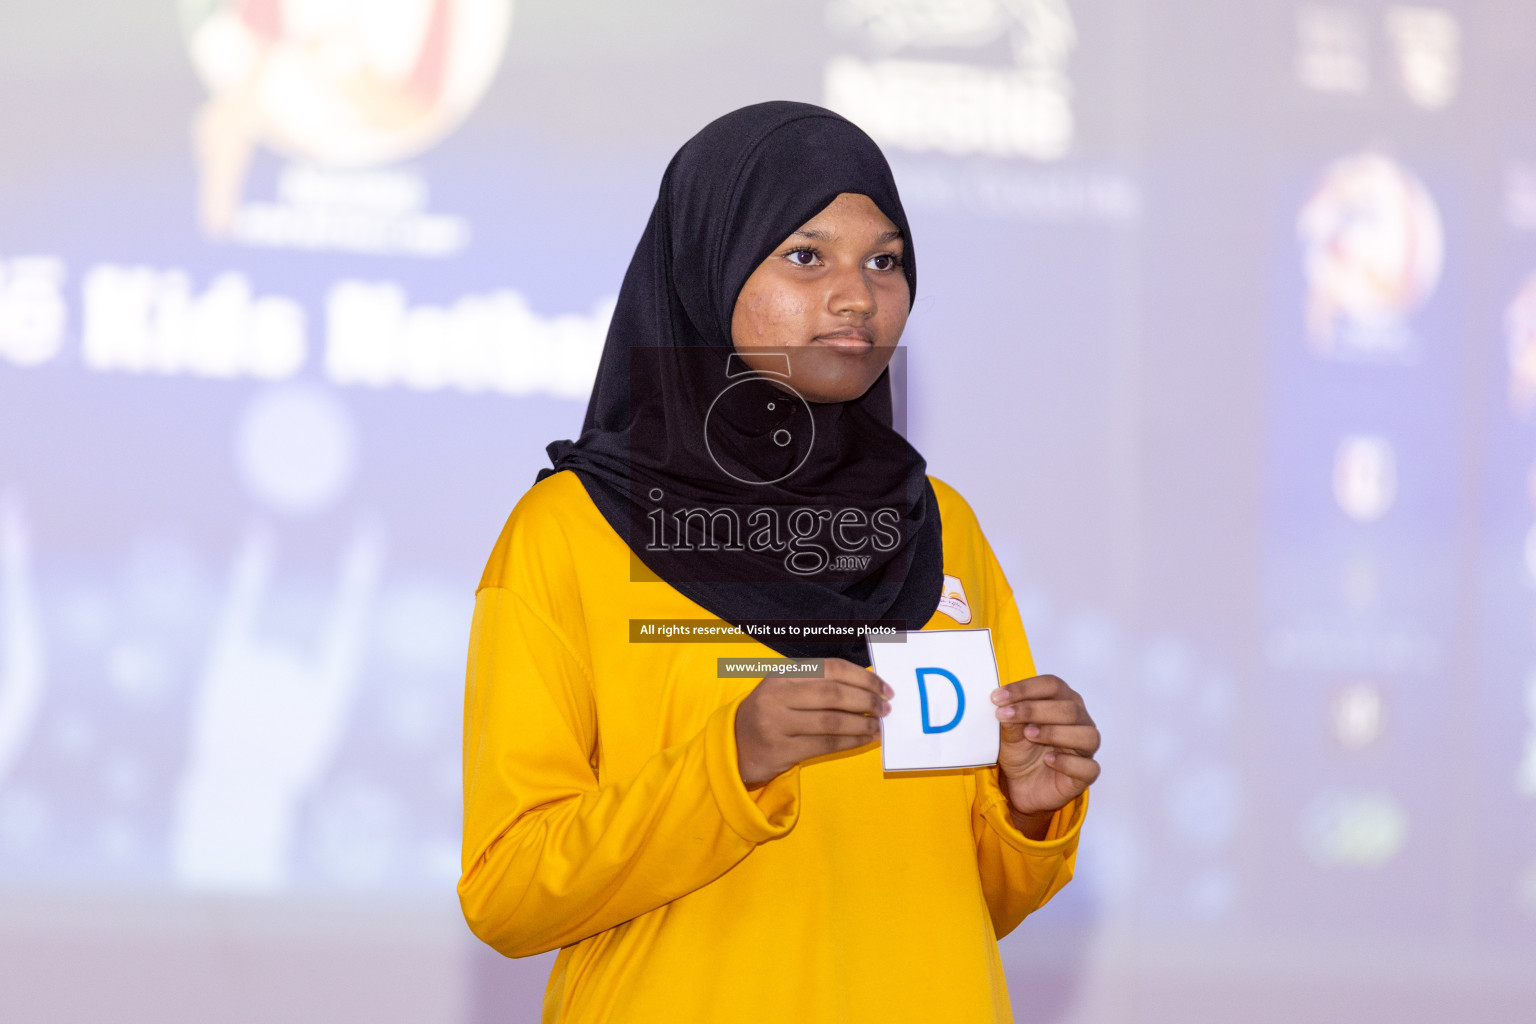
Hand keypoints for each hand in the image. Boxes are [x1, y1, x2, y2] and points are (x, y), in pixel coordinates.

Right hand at [735, 658, 890, 786]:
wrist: (735, 745)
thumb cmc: (771, 713)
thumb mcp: (786, 689)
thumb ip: (820, 684)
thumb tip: (868, 688)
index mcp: (782, 673)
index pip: (831, 668)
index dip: (863, 678)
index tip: (885, 688)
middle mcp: (777, 695)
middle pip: (833, 694)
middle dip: (867, 701)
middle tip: (886, 709)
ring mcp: (776, 723)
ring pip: (831, 721)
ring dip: (862, 724)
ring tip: (878, 726)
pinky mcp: (780, 750)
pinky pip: (825, 745)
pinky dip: (851, 742)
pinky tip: (865, 740)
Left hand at [991, 674, 1099, 838]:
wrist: (1020, 786)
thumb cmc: (1021, 751)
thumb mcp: (1010, 734)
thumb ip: (1011, 720)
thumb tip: (1005, 706)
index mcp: (1063, 701)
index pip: (1052, 685)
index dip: (1025, 688)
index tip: (998, 697)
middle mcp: (1079, 720)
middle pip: (1068, 708)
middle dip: (1034, 709)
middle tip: (1006, 715)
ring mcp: (1086, 747)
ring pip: (1085, 734)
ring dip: (1054, 733)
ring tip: (1028, 735)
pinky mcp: (1087, 773)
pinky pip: (1088, 767)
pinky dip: (1067, 762)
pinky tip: (1048, 759)